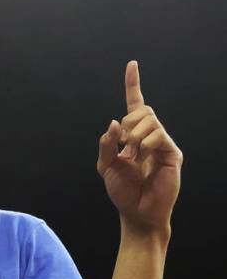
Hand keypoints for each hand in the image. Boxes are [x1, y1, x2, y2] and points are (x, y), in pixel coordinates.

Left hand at [97, 61, 182, 236]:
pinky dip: (145, 144)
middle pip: (142, 110)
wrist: (137, 213)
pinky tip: (142, 158)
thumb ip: (106, 144)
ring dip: (134, 135)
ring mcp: (163, 143)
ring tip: (133, 155)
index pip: (135, 105)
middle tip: (123, 145)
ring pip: (150, 120)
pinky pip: (158, 135)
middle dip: (127, 123)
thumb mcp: (106, 167)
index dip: (133, 85)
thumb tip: (114, 122)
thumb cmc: (123, 192)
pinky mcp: (172, 153)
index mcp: (133, 137)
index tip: (131, 65)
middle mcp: (150, 136)